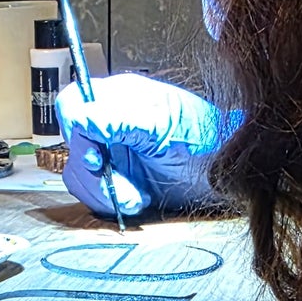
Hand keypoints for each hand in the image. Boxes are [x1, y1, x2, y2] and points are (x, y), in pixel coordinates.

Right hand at [54, 72, 238, 217]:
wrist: (228, 176)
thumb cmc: (208, 144)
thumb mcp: (165, 127)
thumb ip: (122, 118)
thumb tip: (83, 118)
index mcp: (121, 97)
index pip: (73, 104)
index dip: (77, 133)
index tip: (97, 158)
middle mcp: (111, 122)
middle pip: (72, 145)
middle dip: (96, 174)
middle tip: (126, 189)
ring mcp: (111, 151)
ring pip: (78, 174)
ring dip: (104, 193)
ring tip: (136, 197)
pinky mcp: (115, 178)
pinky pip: (91, 192)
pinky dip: (109, 203)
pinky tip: (136, 200)